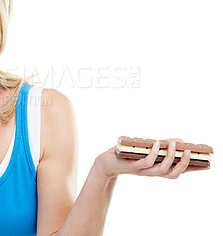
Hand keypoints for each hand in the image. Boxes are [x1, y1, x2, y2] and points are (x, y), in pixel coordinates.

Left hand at [94, 138, 209, 179]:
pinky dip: (154, 152)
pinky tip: (157, 143)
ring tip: (174, 144)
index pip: (178, 171)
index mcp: (157, 169)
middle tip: (191, 152)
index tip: (208, 165)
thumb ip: (161, 146)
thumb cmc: (127, 154)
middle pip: (174, 174)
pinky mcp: (133, 166)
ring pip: (162, 169)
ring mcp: (143, 171)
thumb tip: (178, 140)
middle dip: (184, 164)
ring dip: (170, 157)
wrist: (106, 162)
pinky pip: (146, 162)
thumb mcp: (147, 149)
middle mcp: (152, 172)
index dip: (193, 169)